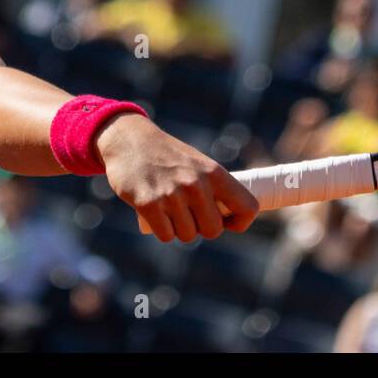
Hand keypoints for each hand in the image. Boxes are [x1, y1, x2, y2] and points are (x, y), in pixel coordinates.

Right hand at [97, 112, 258, 241]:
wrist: (130, 141)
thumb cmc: (169, 156)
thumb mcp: (199, 164)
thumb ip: (215, 188)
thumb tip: (230, 220)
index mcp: (214, 172)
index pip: (247, 207)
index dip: (240, 222)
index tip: (227, 222)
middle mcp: (196, 184)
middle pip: (213, 230)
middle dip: (202, 228)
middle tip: (190, 215)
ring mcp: (172, 194)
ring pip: (188, 235)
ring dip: (179, 229)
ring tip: (170, 210)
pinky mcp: (148, 204)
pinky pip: (166, 236)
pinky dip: (163, 231)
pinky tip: (158, 216)